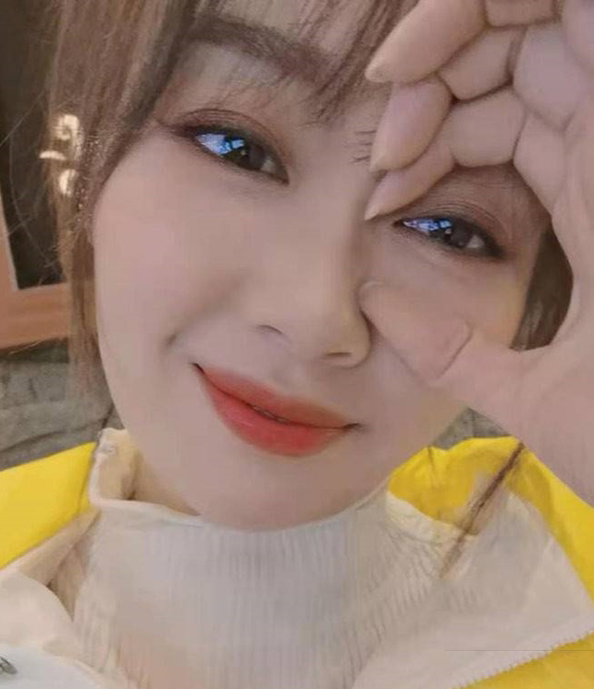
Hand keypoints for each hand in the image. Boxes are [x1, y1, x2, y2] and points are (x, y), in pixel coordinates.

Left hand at [360, 0, 593, 506]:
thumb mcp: (527, 392)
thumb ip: (455, 351)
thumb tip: (374, 304)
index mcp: (592, 204)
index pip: (511, 114)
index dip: (436, 125)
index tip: (380, 187)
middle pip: (525, 45)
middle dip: (436, 67)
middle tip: (383, 133)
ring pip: (550, 10)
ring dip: (453, 30)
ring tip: (391, 92)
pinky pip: (576, 4)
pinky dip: (489, 7)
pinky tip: (414, 58)